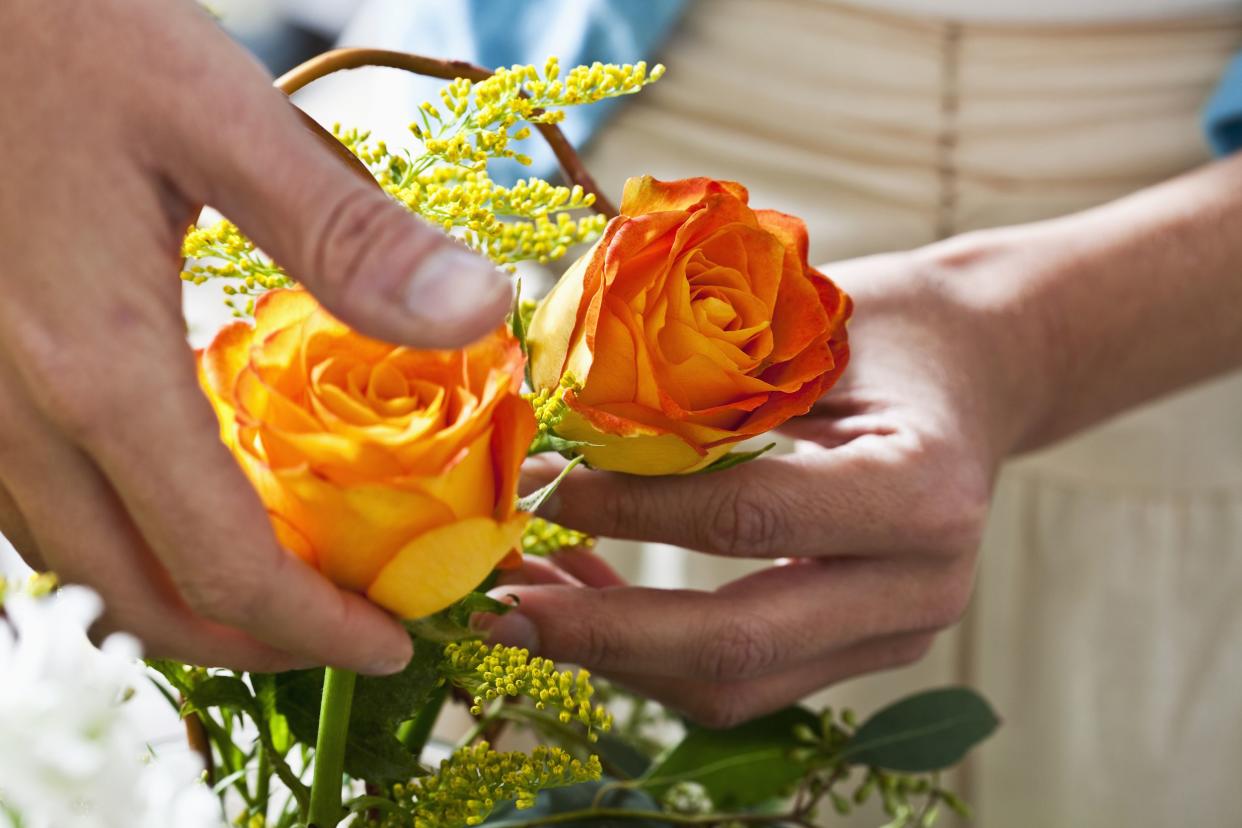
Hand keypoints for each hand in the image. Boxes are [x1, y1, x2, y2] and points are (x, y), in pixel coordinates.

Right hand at [0, 0, 510, 673]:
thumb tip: (476, 311)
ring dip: (185, 601)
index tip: (393, 647)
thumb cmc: (60, 33)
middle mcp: (15, 412)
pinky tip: (180, 507)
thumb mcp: (216, 114)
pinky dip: (125, 540)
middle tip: (348, 637)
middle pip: (142, 594)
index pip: (221, 561)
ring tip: (281, 593)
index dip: (314, 629)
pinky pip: (38, 506)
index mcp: (95, 368)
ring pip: (80, 563)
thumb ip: (342, 231)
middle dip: (256, 642)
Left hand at [487, 248, 1042, 725]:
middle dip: (603, 634)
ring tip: (525, 604)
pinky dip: (652, 652)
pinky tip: (585, 597)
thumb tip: (560, 417)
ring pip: (735, 685)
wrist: (980, 366)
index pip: (750, 518)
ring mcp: (896, 632)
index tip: (533, 488)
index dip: (630, 510)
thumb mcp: (810, 326)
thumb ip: (709, 379)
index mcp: (921, 490)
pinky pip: (744, 674)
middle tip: (501, 607)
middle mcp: (922, 585)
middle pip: (739, 646)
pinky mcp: (862, 648)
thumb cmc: (891, 326)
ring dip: (615, 654)